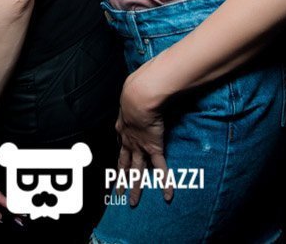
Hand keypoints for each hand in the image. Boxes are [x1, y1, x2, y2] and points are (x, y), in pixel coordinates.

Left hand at [115, 69, 171, 206]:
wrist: (139, 97)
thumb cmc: (135, 91)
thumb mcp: (131, 93)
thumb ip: (135, 93)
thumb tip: (140, 82)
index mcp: (123, 128)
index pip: (121, 146)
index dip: (120, 158)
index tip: (118, 167)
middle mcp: (128, 141)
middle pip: (124, 164)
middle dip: (121, 180)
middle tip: (118, 193)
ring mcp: (140, 147)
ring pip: (137, 172)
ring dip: (135, 188)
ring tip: (133, 202)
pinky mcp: (153, 148)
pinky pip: (160, 169)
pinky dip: (165, 182)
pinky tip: (168, 195)